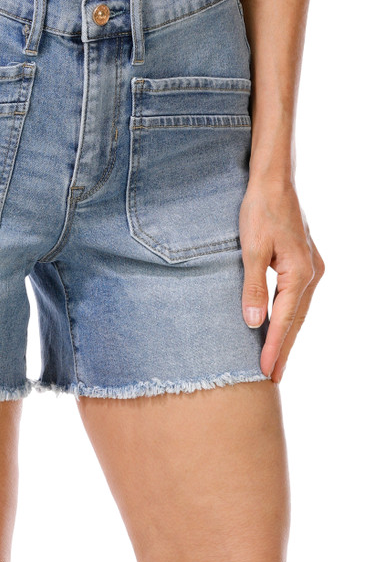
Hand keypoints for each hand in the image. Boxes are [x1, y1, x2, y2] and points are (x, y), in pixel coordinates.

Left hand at [239, 175, 324, 382]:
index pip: (284, 320)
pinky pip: (297, 299)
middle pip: (296, 321)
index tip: (266, 372)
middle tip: (273, 379)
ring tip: (276, 362)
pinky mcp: (305, 263)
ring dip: (287, 336)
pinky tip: (281, 329)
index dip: (274, 348)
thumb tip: (254, 324)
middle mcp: (312, 273)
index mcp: (299, 273)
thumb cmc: (259, 211)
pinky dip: (289, 317)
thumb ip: (252, 289)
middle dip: (283, 350)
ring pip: (299, 311)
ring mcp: (311, 268)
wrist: (274, 182)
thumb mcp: (250, 251)